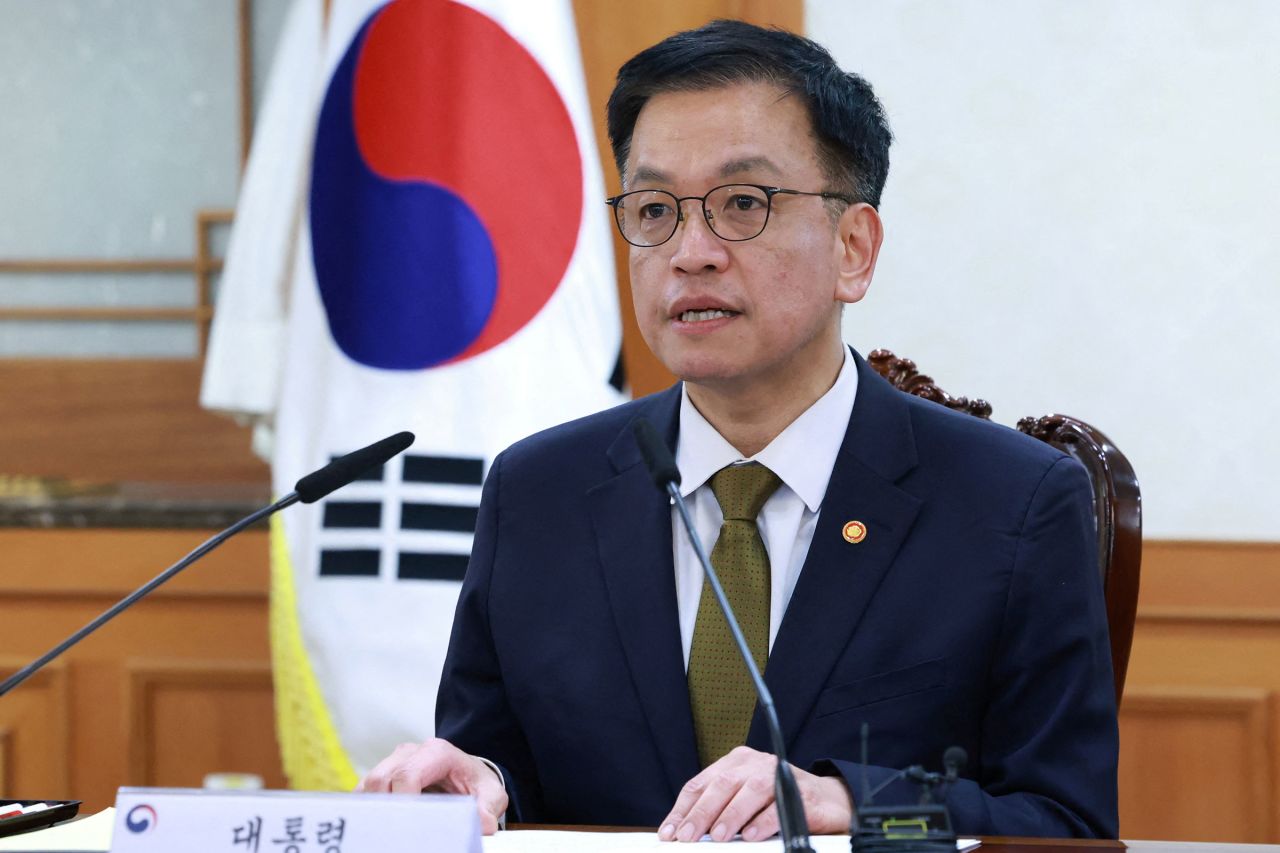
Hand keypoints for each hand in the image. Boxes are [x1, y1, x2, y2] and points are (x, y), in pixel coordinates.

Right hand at [355, 738, 507, 834]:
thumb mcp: (491, 795)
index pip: (407, 775)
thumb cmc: (477, 783)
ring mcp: (394, 760)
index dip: (403, 802)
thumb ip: (488, 808)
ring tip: (389, 831)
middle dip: (385, 809)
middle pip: (381, 779)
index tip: (407, 827)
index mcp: (437, 753)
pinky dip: (368, 808)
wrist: (469, 774)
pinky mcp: (383, 773)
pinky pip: (364, 790)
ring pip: (368, 784)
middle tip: (396, 834)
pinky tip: (381, 824)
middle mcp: (411, 752)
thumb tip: (484, 824)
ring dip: (374, 809)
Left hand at [659, 746, 852, 841]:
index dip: (683, 809)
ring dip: (731, 815)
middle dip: (701, 813)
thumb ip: (719, 810)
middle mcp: (756, 763)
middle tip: (687, 836)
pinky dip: (763, 822)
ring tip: (718, 836)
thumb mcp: (743, 802)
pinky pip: (780, 806)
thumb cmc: (778, 802)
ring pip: (750, 791)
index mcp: (736, 763)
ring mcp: (780, 775)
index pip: (701, 783)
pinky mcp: (803, 793)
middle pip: (722, 784)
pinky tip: (752, 836)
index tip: (670, 832)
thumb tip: (687, 832)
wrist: (828, 801)